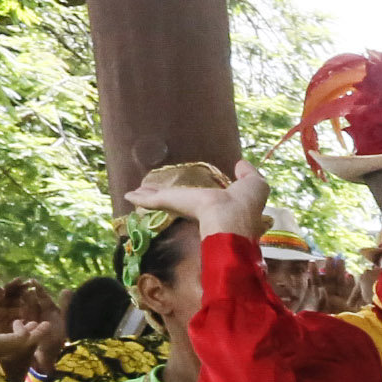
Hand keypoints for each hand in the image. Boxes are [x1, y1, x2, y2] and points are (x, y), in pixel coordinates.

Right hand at [126, 157, 268, 238]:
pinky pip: (153, 200)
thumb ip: (248, 174)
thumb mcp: (253, 184)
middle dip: (163, 197)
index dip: (194, 198)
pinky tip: (128, 195)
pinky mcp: (172, 203)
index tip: (187, 196)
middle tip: (149, 194)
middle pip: (176, 202)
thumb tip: (240, 164)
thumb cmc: (246, 203)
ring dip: (147, 196)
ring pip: (161, 200)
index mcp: (217, 206)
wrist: (232, 217)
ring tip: (133, 194)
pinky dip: (141, 198)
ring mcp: (182, 207)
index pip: (202, 201)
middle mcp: (197, 209)